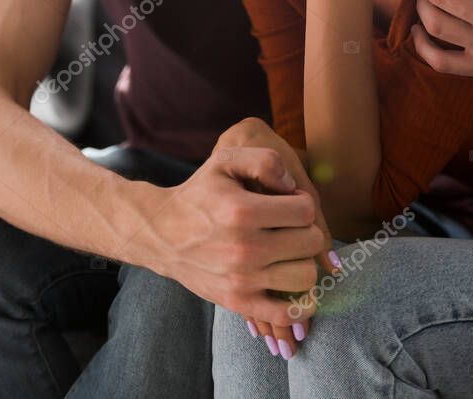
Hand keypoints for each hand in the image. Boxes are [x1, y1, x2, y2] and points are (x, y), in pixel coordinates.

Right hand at [120, 136, 323, 328]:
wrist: (161, 233)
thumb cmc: (200, 194)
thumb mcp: (225, 160)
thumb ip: (265, 161)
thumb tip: (292, 186)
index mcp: (242, 211)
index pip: (306, 210)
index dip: (302, 203)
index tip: (288, 203)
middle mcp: (244, 248)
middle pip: (310, 243)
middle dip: (306, 230)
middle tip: (289, 227)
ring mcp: (241, 280)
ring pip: (306, 277)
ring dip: (303, 262)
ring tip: (287, 252)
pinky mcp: (237, 302)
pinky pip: (286, 314)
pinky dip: (298, 304)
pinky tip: (288, 282)